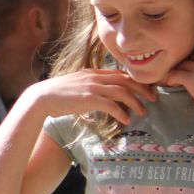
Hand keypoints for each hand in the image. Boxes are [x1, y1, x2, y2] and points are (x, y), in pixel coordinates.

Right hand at [28, 69, 155, 124]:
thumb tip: (101, 95)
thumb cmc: (56, 95)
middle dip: (143, 90)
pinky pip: (112, 105)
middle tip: (153, 99)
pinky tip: (126, 120)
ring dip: (136, 103)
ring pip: (123, 92)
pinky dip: (122, 112)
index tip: (145, 90)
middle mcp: (95, 77)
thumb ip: (90, 86)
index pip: (120, 74)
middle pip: (126, 80)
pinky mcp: (89, 99)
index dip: (136, 81)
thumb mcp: (76, 85)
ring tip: (143, 112)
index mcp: (93, 73)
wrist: (41, 98)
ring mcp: (92, 87)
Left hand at [161, 46, 193, 126]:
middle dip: (187, 64)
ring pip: (182, 64)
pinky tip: (172, 83)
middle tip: (182, 73)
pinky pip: (175, 73)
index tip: (193, 65)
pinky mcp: (192, 77)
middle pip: (191, 55)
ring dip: (178, 71)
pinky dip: (171, 78)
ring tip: (176, 80)